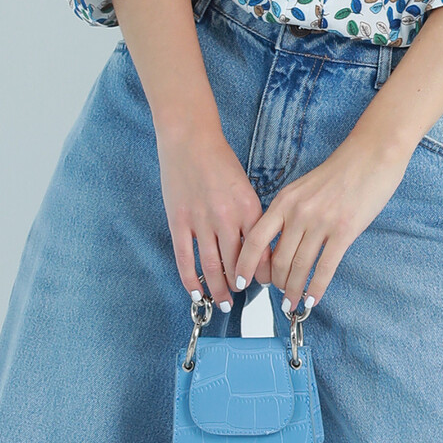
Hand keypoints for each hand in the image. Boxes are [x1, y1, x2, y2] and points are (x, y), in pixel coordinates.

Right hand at [155, 114, 273, 307]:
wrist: (191, 140)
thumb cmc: (220, 162)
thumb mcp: (245, 188)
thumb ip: (250, 218)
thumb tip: (256, 250)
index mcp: (249, 209)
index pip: (261, 253)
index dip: (263, 275)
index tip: (263, 284)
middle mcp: (227, 218)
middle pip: (237, 266)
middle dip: (242, 286)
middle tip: (243, 295)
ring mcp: (201, 222)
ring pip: (212, 268)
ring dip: (220, 290)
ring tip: (224, 302)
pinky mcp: (179, 222)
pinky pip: (186, 260)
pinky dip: (191, 281)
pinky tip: (197, 293)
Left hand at [234, 134, 411, 311]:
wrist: (371, 156)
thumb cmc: (339, 172)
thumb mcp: (303, 187)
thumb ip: (289, 212)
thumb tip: (279, 244)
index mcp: (285, 200)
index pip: (256, 239)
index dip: (246, 264)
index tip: (241, 281)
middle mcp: (299, 212)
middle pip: (279, 260)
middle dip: (276, 283)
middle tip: (278, 294)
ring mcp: (321, 222)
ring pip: (300, 267)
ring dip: (294, 290)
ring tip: (292, 303)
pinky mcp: (344, 231)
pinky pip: (325, 268)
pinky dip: (317, 288)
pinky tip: (313, 300)